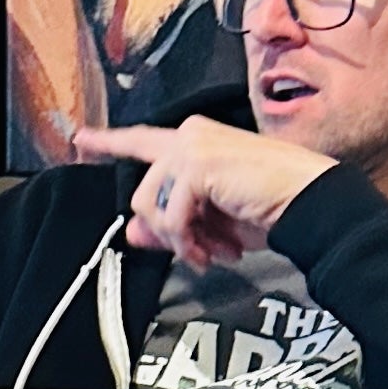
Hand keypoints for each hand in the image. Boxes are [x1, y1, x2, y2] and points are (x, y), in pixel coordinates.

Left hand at [72, 116, 333, 269]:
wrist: (306, 201)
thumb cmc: (267, 207)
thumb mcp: (210, 221)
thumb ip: (169, 223)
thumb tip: (133, 232)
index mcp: (193, 140)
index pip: (142, 140)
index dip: (109, 142)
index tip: (81, 140)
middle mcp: (189, 135)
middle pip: (143, 193)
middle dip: (167, 232)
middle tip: (202, 253)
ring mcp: (192, 146)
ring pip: (151, 206)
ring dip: (179, 240)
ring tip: (212, 252)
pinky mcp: (197, 164)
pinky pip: (171, 216)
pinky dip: (189, 241)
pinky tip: (217, 250)